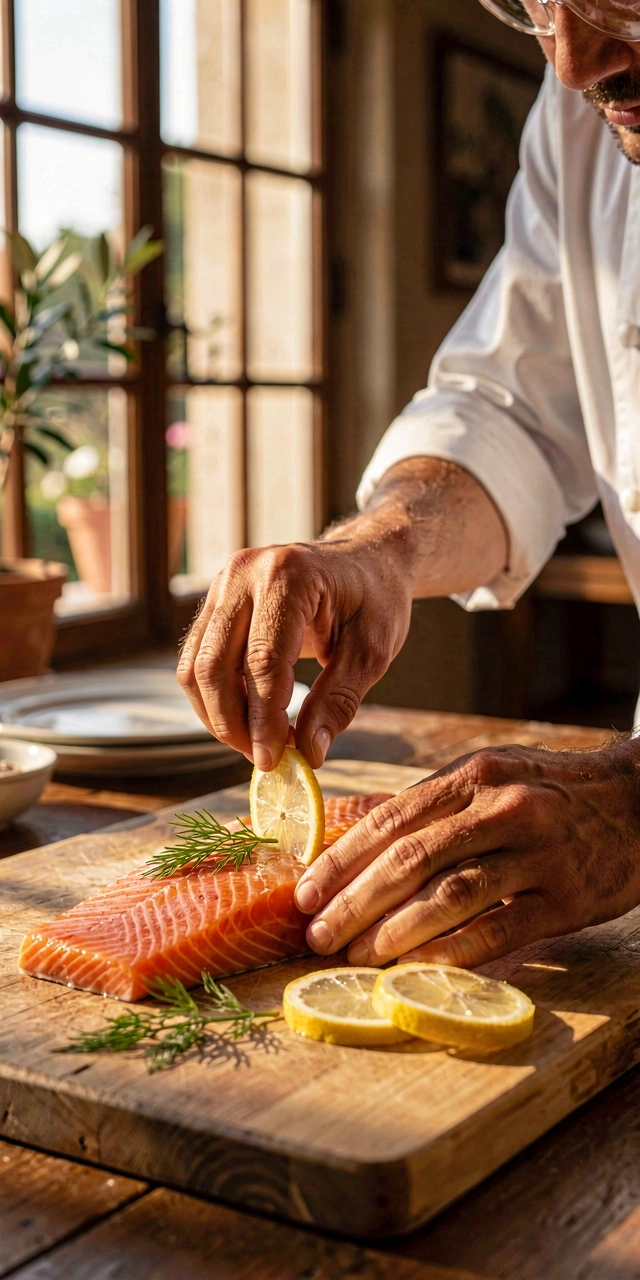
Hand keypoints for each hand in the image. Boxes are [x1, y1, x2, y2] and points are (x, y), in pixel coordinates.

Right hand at [177, 531, 413, 769]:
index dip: (264, 718)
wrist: (364, 561)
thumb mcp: (372, 651)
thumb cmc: (374, 599)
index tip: (275, 759)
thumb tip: (309, 752)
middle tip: (264, 758)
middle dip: (233, 724)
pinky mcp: (214, 602)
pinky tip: (246, 719)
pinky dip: (214, 698)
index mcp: (289, 575)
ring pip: (194, 667)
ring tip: (256, 742)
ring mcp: (223, 584)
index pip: (263, 660)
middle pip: (214, 665)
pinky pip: (196, 660)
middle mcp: (245, 572)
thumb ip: (339, 701)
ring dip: (217, 716)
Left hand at [294, 740, 639, 967]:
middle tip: (317, 935)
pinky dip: (452, 951)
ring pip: (450, 897)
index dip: (341, 860)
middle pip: (411, 861)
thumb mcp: (493, 775)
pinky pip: (499, 930)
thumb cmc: (550, 791)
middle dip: (354, 903)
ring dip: (394, 933)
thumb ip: (434, 807)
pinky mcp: (566, 898)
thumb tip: (358, 846)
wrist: (638, 801)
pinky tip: (417, 967)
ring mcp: (536, 854)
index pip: (391, 820)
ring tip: (357, 957)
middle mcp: (502, 809)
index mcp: (474, 776)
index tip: (303, 892)